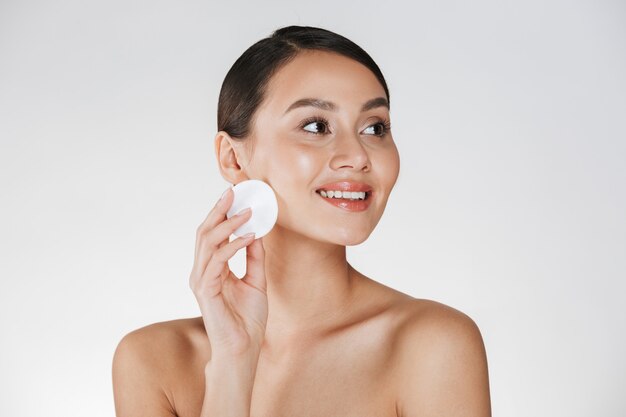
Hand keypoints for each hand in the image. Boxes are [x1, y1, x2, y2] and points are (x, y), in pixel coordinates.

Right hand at [189, 187, 267, 358]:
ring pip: (207, 242)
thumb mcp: (256, 281)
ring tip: (247, 212)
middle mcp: (202, 272)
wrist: (243, 349)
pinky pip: (217, 260)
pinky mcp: (206, 290)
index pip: (211, 235)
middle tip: (233, 193)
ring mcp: (201, 281)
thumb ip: (254, 258)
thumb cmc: (247, 320)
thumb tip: (256, 232)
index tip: (234, 195)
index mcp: (211, 270)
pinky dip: (233, 245)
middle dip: (218, 211)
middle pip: (204, 233)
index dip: (220, 214)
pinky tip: (248, 236)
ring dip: (228, 224)